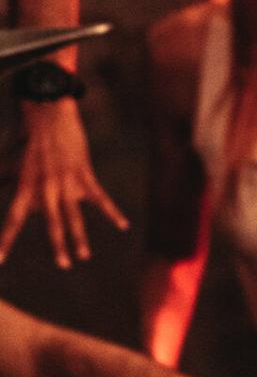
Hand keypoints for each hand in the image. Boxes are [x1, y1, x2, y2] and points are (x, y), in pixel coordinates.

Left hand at [0, 99, 128, 268]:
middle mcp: (45, 188)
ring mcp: (66, 182)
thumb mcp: (15, 162)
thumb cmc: (29, 137)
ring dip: (80, 237)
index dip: (6, 240)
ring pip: (74, 215)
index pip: (14, 219)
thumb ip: (11, 181)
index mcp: (26, 187)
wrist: (48, 111)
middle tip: (64, 265)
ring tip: (84, 256)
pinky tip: (123, 225)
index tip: (0, 260)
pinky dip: (112, 212)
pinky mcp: (84, 175)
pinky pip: (100, 198)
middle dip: (58, 245)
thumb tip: (8, 194)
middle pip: (52, 222)